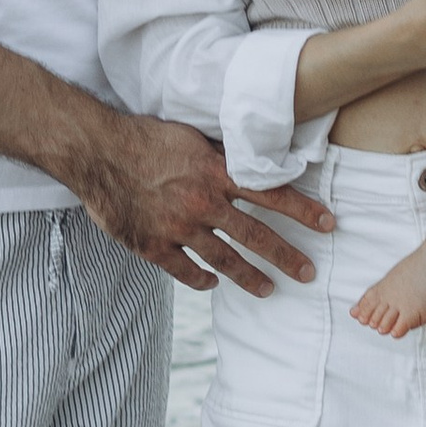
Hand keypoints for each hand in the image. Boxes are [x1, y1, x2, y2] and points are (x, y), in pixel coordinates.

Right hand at [70, 112, 332, 294]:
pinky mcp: (153, 245)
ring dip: (250, 277)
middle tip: (308, 273)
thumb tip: (252, 159)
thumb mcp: (191, 136)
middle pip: (256, 235)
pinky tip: (213, 286)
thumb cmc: (143, 137)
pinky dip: (201, 281)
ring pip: (224, 260)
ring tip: (270, 289)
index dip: (303, 210)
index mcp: (216, 173)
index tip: (328, 224)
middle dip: (287, 256)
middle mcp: (203, 203)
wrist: (97, 151)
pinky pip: (184, 271)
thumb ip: (221, 155)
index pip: (272, 194)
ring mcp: (178, 228)